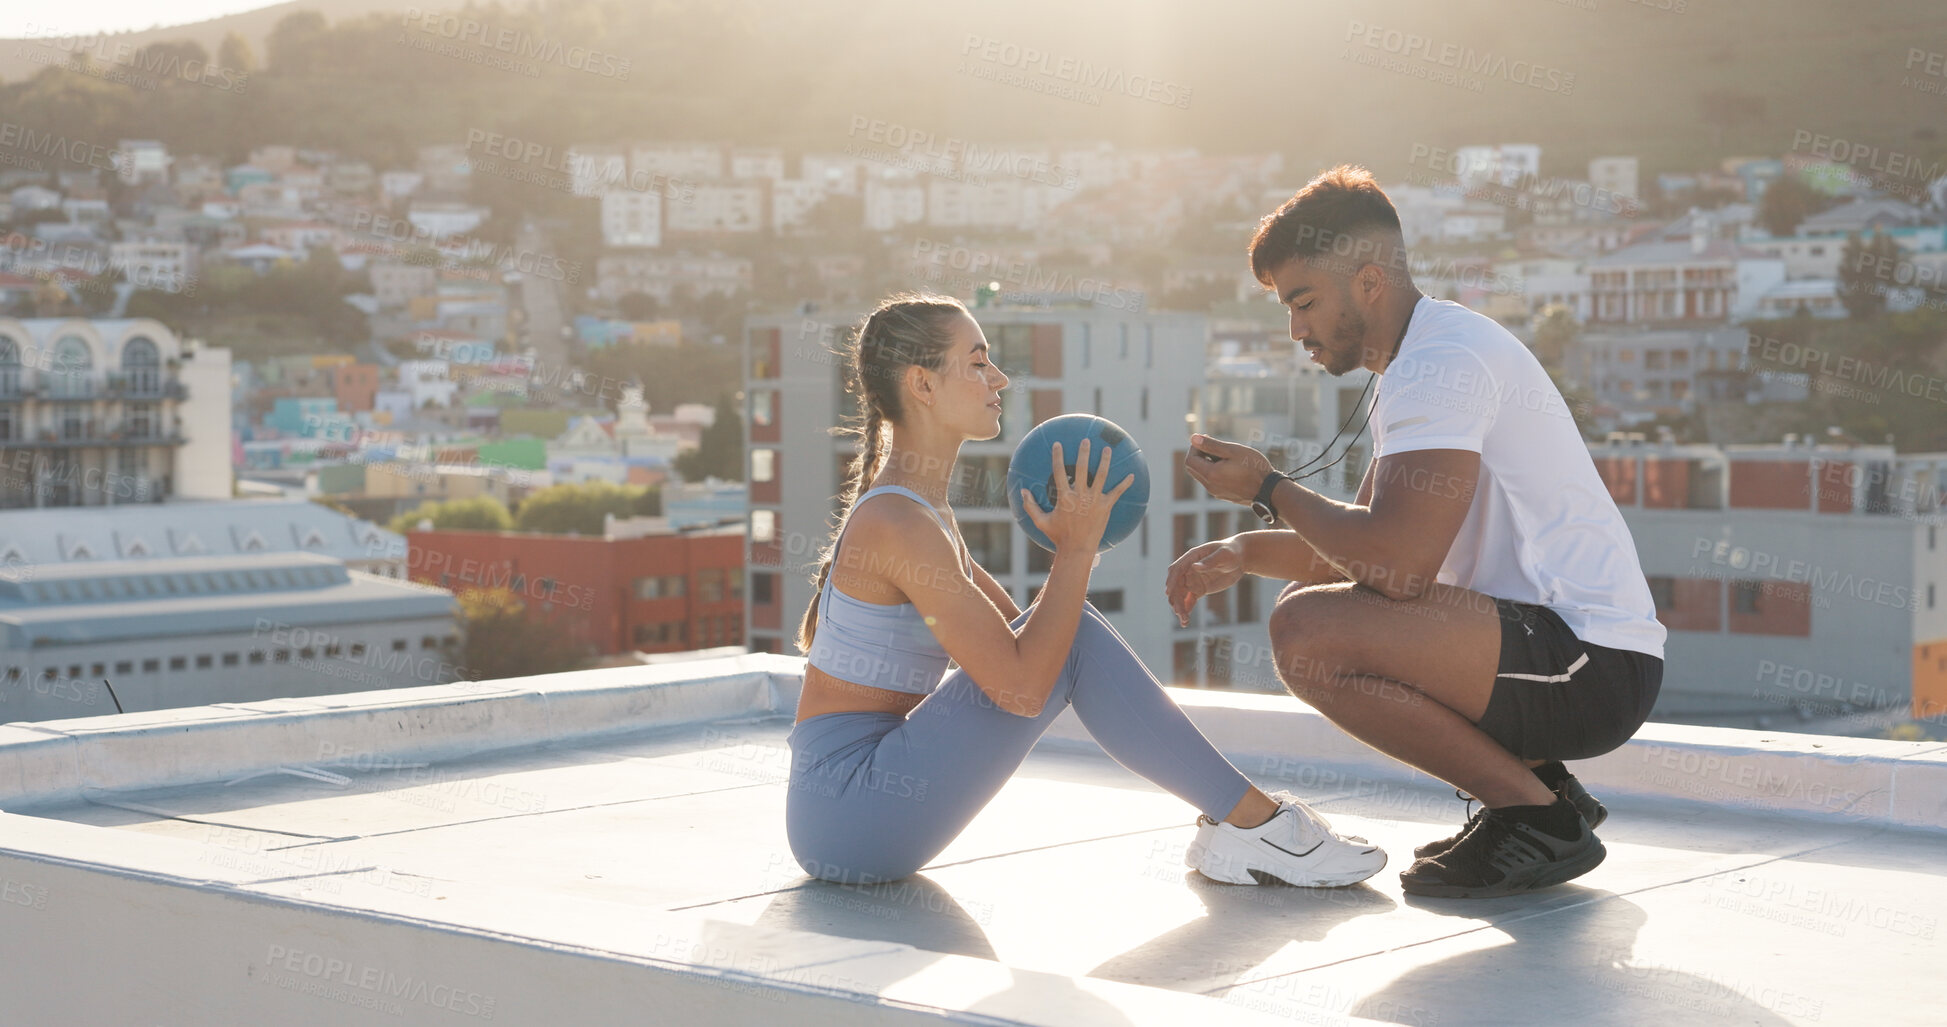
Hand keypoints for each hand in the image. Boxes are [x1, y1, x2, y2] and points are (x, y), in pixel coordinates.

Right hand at [1020, 438, 1135, 555]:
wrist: (1077, 549)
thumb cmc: (1058, 536)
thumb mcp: (1041, 522)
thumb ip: (1030, 506)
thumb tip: (1021, 492)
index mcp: (1064, 497)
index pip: (1059, 471)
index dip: (1058, 456)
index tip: (1058, 444)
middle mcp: (1080, 495)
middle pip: (1083, 468)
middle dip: (1084, 452)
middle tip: (1086, 440)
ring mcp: (1094, 500)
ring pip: (1102, 475)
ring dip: (1105, 461)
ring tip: (1107, 449)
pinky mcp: (1106, 507)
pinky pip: (1117, 492)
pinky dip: (1125, 484)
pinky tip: (1132, 475)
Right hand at [1165, 537, 1244, 625]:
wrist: (1239, 559)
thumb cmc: (1232, 552)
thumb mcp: (1224, 555)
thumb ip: (1210, 561)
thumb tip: (1195, 567)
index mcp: (1191, 557)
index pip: (1177, 570)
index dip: (1172, 581)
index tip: (1168, 592)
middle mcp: (1188, 570)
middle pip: (1176, 585)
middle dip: (1175, 598)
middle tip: (1179, 612)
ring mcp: (1193, 580)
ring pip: (1180, 595)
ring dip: (1179, 606)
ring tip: (1184, 620)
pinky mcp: (1199, 589)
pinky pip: (1189, 600)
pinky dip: (1186, 609)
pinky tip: (1185, 621)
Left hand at [1182, 433, 1275, 505]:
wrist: (1269, 490)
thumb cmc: (1253, 467)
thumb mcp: (1232, 451)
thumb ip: (1211, 445)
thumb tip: (1193, 438)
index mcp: (1211, 475)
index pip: (1190, 460)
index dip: (1195, 447)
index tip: (1207, 439)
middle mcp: (1210, 486)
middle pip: (1193, 468)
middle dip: (1199, 454)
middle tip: (1214, 445)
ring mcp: (1217, 493)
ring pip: (1202, 475)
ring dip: (1207, 462)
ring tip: (1225, 454)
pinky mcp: (1224, 495)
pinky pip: (1212, 481)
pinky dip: (1214, 471)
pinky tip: (1230, 465)